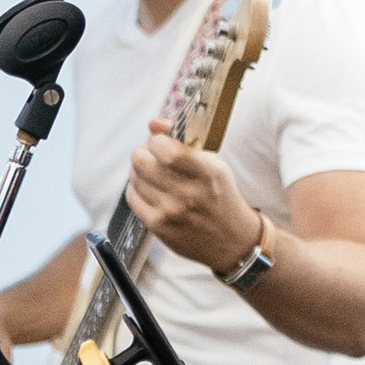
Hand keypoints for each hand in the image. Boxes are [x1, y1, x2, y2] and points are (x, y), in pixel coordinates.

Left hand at [129, 122, 262, 277]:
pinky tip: (150, 190)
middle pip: (141, 161)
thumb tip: (153, 123)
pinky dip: (137, 189)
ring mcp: (171, 212)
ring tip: (153, 174)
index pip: (163, 147)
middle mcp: (187, 193)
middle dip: (142, 152)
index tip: (161, 143)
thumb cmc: (221, 196)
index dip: (155, 140)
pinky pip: (132, 197)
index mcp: (206, 172)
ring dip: (140, 171)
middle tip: (150, 156)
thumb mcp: (214, 165)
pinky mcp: (158, 226)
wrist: (232, 240)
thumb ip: (183, 141)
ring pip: (134, 178)